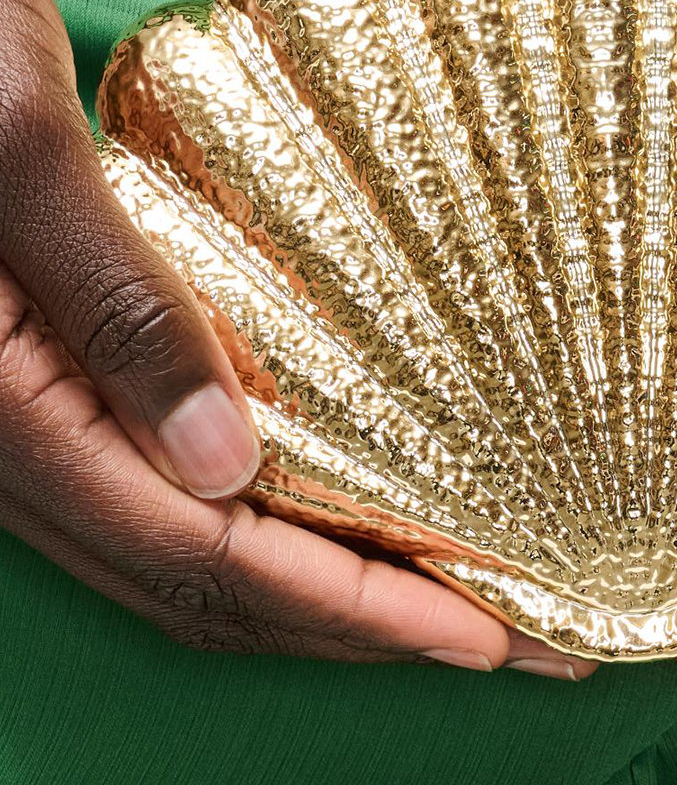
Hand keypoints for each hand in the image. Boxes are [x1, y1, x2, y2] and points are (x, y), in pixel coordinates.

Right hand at [0, 0, 594, 677]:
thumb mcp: (14, 143)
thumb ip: (115, 303)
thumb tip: (224, 466)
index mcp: (2, 409)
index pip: (203, 557)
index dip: (352, 610)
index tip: (483, 636)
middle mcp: (11, 445)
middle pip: (205, 589)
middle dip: (364, 628)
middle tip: (518, 641)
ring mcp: (25, 423)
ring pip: (186, 559)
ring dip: (323, 594)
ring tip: (455, 600)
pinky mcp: (46, 384)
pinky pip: (168, 498)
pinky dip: (271, 529)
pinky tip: (348, 511)